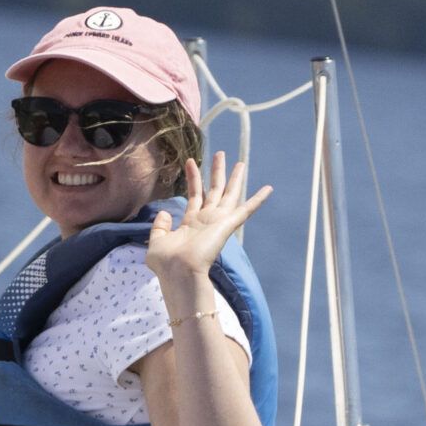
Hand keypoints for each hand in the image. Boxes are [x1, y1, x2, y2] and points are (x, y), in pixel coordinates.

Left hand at [147, 150, 271, 293]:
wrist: (178, 272)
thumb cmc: (167, 263)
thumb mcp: (157, 242)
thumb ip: (160, 227)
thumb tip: (163, 212)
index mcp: (191, 224)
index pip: (195, 195)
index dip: (193, 178)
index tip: (190, 161)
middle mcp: (206, 221)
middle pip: (215, 191)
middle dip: (217, 172)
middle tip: (220, 153)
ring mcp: (218, 222)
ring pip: (230, 194)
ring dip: (235, 178)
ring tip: (240, 162)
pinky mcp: (227, 225)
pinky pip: (246, 209)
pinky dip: (258, 199)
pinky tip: (268, 188)